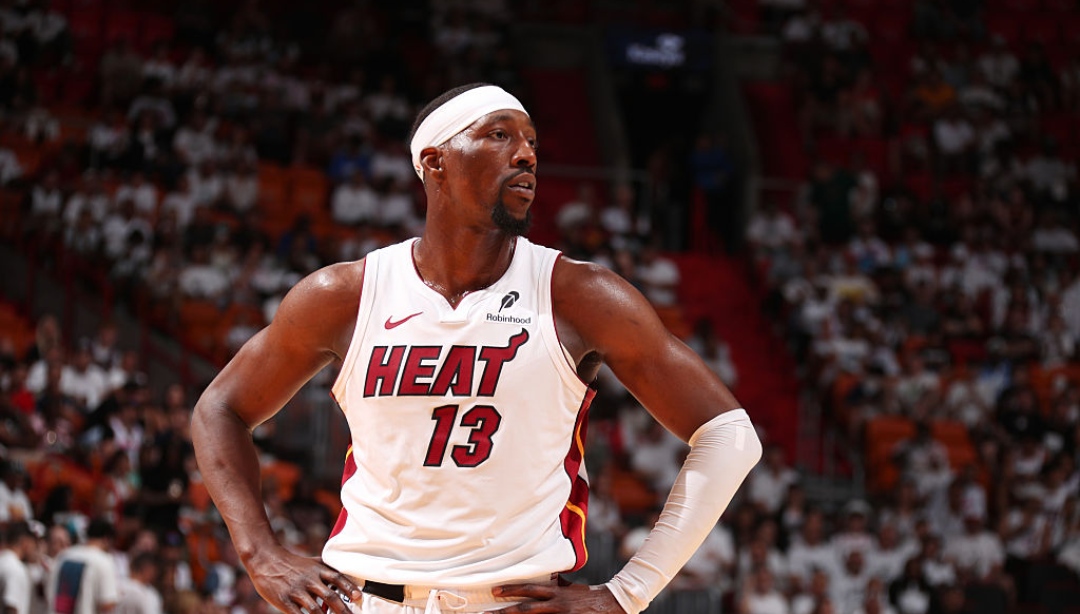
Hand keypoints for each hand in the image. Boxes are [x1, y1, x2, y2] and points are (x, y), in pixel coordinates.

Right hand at [244, 545, 361, 613]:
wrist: (266, 560)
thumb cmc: (293, 563)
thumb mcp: (312, 562)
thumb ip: (327, 571)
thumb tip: (347, 580)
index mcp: (317, 570)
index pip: (337, 577)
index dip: (349, 587)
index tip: (358, 597)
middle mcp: (309, 580)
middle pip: (329, 595)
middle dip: (342, 609)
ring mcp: (296, 591)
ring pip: (315, 609)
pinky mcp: (284, 601)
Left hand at [491, 582, 625, 612]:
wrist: (612, 604)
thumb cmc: (589, 596)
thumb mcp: (570, 588)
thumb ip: (558, 585)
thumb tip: (549, 578)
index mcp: (555, 592)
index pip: (529, 589)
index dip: (511, 590)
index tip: (495, 591)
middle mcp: (556, 604)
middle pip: (526, 609)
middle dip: (505, 612)